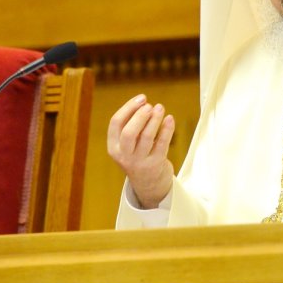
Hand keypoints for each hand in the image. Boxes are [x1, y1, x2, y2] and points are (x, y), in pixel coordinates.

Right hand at [107, 94, 175, 208]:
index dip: (128, 108)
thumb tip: (143, 102)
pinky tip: (170, 118)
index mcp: (113, 147)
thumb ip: (131, 126)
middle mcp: (124, 155)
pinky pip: (162, 144)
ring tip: (160, 107)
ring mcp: (139, 162)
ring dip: (154, 120)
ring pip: (146, 137)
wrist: (148, 184)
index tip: (142, 98)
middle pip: (129, 132)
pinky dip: (167, 129)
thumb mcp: (127, 144)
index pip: (115, 123)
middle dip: (139, 116)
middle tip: (150, 106)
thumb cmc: (138, 155)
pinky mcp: (155, 164)